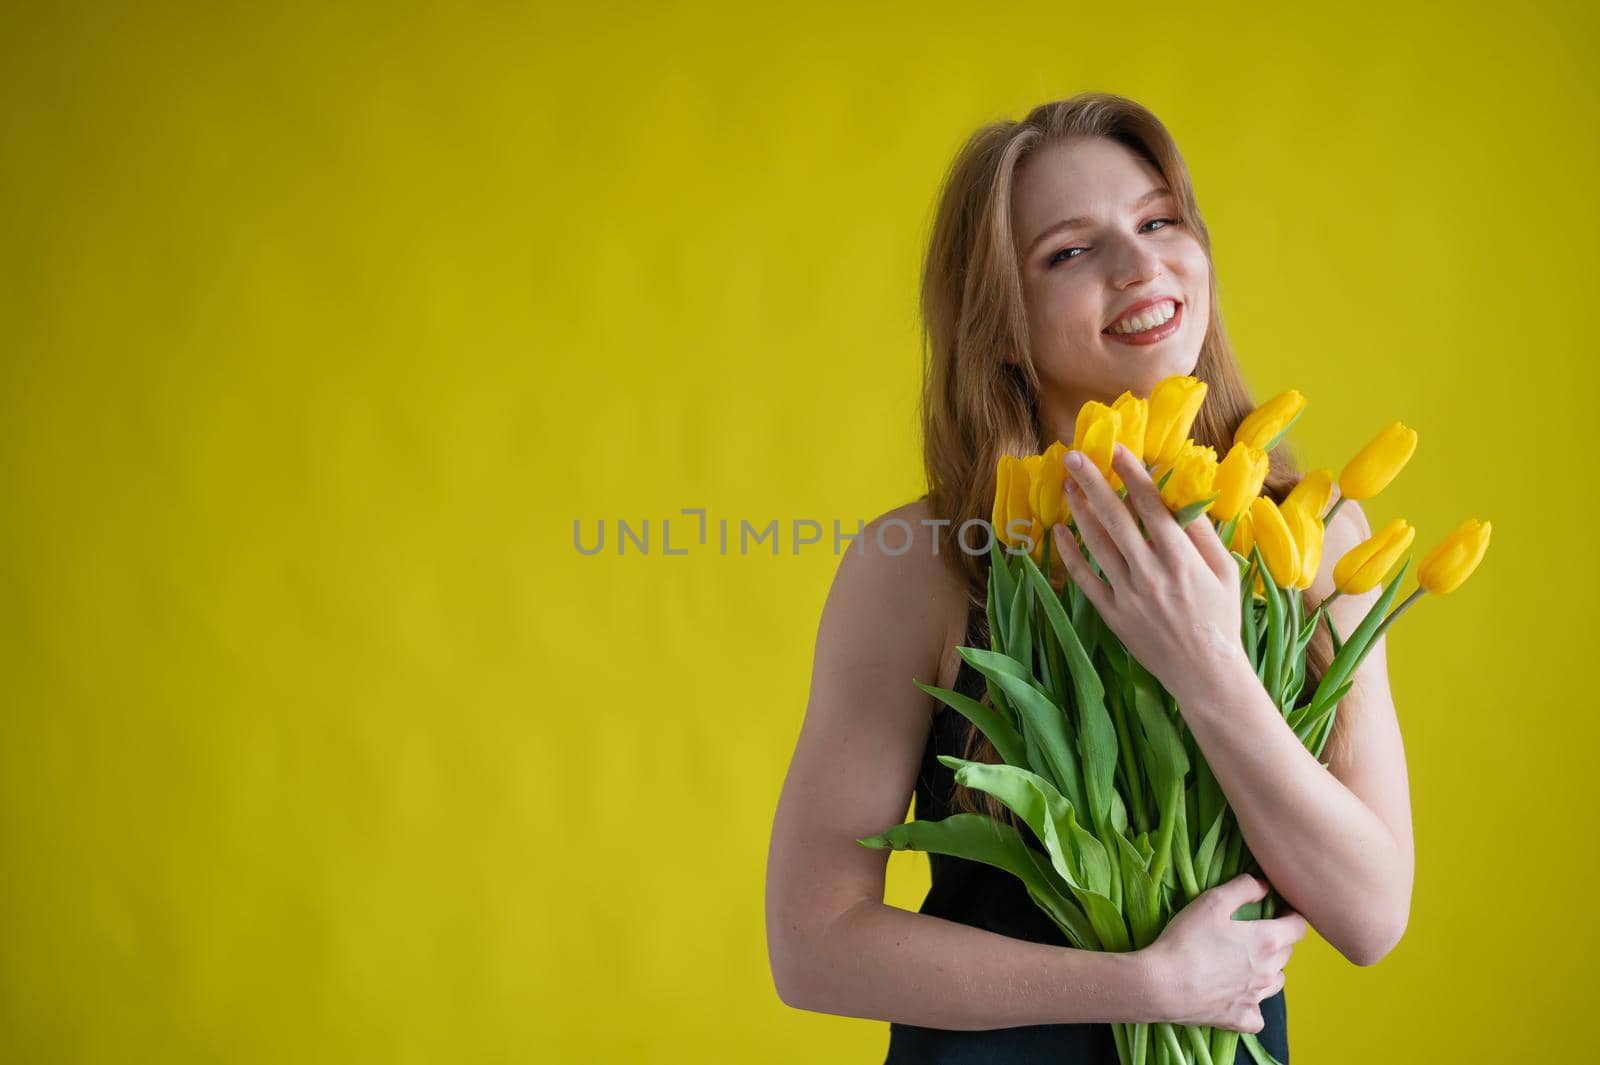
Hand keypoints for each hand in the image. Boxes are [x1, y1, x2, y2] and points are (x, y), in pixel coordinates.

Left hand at [1052, 442, 1247, 699]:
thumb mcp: (1226, 572)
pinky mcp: (1112, 613)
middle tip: (1073, 456)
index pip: (1151, 506)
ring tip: (1067, 485)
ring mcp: (1128, 593)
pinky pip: (1086, 578)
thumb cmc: (1221, 618)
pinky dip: (1070, 554)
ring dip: (1079, 511)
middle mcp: (1150, 571)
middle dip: (1093, 482)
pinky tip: (1059, 532)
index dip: (1132, 474)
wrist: (1205, 673)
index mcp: (1181, 558)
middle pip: (1116, 517)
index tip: (1116, 450)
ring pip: (1096, 543)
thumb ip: (1203, 535)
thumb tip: (1182, 499)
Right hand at [1140, 874, 1306, 1031]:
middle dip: (1277, 940)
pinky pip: (1258, 1015)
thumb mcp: (1211, 902)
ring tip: (1245, 963)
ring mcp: (1256, 998)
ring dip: (1268, 970)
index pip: (1298, 926)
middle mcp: (1268, 971)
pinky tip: (1238, 997)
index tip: (1277, 909)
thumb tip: (1264, 886)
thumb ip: (1243, 888)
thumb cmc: (1186, 939)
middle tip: (1251, 932)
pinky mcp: (1241, 1018)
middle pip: (1287, 953)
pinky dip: (1252, 1005)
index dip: (1291, 914)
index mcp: (1266, 940)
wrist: (1162, 984)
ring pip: (1277, 982)